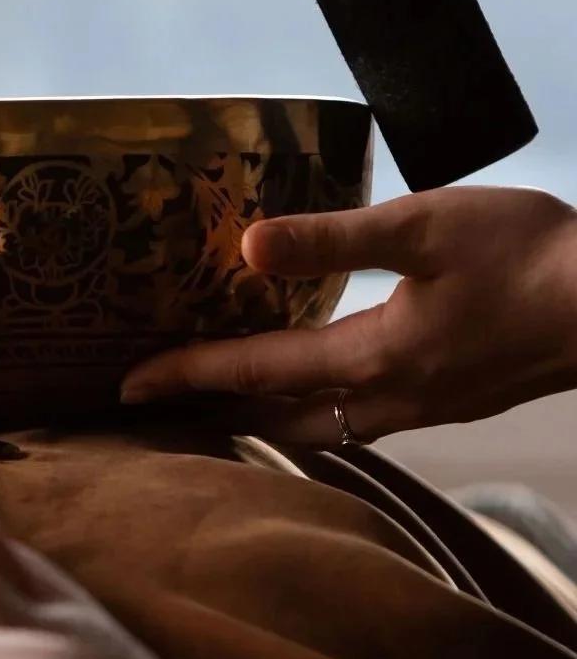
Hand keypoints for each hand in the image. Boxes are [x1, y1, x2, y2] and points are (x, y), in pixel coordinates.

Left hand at [120, 188, 576, 446]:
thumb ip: (333, 238)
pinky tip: (313, 393)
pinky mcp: (449, 403)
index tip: (129, 384)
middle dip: (213, 414)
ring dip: (261, 421)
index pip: (255, 371)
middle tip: (160, 406)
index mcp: (372, 357)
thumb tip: (247, 248)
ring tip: (218, 404)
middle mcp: (388, 399)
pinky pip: (357, 423)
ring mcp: (422, 410)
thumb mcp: (426, 227)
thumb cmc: (530, 256)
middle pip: (276, 421)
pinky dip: (312, 415)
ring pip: (317, 431)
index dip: (187, 374)